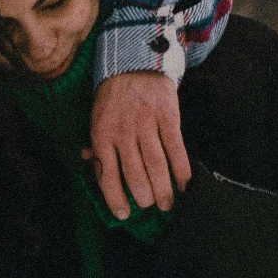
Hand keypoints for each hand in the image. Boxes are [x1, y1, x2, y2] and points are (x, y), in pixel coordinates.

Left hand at [86, 70, 191, 219]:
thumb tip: (93, 166)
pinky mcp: (167, 116)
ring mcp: (146, 124)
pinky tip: (184, 184)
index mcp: (102, 135)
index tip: (123, 215)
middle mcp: (123, 132)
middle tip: (150, 207)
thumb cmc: (113, 96)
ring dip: (163, 189)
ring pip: (156, 164)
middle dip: (143, 196)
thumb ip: (98, 144)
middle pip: (135, 173)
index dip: (115, 198)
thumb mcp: (97, 118)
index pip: (107, 175)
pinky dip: (181, 168)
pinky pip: (176, 148)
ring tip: (166, 204)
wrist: (133, 61)